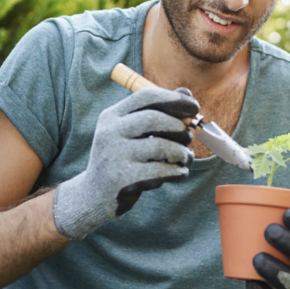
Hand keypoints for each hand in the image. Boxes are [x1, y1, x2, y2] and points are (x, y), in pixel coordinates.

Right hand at [53, 87, 199, 239]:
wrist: (94, 195)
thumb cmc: (123, 158)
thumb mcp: (133, 133)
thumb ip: (158, 112)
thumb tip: (186, 93)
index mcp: (112, 116)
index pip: (145, 97)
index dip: (174, 99)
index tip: (194, 107)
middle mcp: (109, 132)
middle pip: (153, 119)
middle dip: (178, 127)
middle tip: (188, 137)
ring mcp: (114, 156)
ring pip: (159, 146)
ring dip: (181, 152)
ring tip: (185, 158)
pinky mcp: (122, 179)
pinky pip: (159, 171)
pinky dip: (177, 171)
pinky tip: (180, 173)